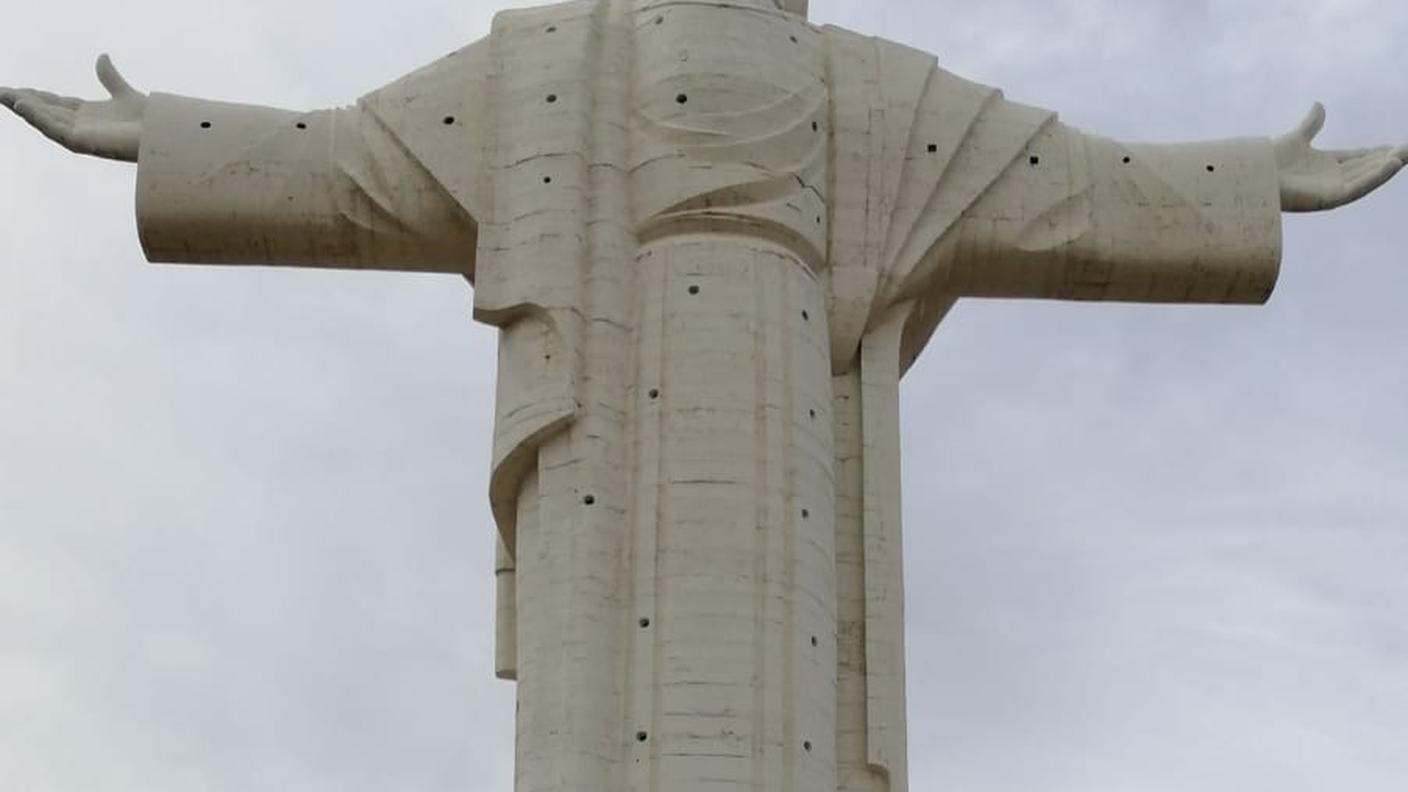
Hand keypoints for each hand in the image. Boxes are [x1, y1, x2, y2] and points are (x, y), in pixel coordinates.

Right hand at [0, 55, 146, 162]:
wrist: (168, 136)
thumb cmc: (153, 122)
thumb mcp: (124, 93)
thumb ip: (110, 77)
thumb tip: (102, 57)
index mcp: (90, 116)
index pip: (56, 105)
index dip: (36, 97)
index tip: (15, 89)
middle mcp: (84, 127)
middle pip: (46, 113)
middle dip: (23, 102)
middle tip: (0, 92)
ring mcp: (84, 136)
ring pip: (46, 121)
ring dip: (26, 109)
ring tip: (6, 96)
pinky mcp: (86, 143)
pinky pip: (56, 130)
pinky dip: (39, 118)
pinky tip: (24, 106)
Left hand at [1275, 103, 1406, 212]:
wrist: (1254, 175)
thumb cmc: (1269, 161)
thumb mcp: (1297, 138)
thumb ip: (1312, 124)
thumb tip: (1319, 105)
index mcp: (1326, 165)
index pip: (1359, 158)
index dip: (1378, 152)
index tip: (1398, 146)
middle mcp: (1331, 179)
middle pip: (1367, 168)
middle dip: (1389, 159)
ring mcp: (1331, 189)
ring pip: (1367, 177)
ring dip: (1387, 166)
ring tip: (1405, 154)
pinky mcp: (1329, 199)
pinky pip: (1358, 187)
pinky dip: (1376, 176)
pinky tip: (1392, 164)